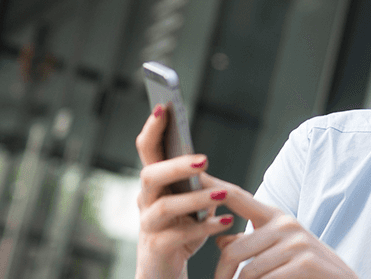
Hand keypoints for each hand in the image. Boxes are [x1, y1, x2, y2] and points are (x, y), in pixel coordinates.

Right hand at [135, 104, 240, 278]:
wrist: (165, 273)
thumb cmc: (181, 233)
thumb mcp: (191, 204)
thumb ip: (195, 183)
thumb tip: (203, 162)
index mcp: (153, 184)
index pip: (147, 150)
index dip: (152, 128)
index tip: (164, 106)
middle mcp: (145, 201)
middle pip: (150, 174)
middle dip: (176, 165)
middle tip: (204, 159)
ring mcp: (148, 225)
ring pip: (165, 205)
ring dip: (196, 198)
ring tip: (224, 193)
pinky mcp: (157, 247)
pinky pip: (179, 235)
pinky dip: (204, 228)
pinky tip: (225, 222)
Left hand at [210, 183, 357, 278]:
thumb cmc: (307, 271)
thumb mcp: (278, 251)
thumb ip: (250, 243)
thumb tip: (220, 238)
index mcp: (276, 217)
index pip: (238, 197)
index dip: (214, 186)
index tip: (193, 176)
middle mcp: (286, 224)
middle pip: (233, 250)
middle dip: (221, 276)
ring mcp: (297, 243)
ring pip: (247, 273)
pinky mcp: (304, 263)